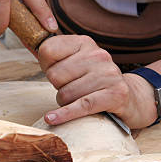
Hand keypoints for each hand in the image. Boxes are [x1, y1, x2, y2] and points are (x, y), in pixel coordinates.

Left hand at [38, 35, 156, 128]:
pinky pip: (82, 106)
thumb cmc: (95, 81)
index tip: (55, 72)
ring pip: (66, 94)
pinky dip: (65, 115)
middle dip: (59, 87)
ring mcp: (108, 75)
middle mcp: (98, 55)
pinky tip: (52, 118)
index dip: (46, 65)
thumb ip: (54, 55)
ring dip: (66, 103)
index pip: (48, 50)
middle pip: (55, 75)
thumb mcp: (78, 62)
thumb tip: (28, 42)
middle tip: (73, 89)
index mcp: (85, 43)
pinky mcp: (115, 95)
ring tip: (80, 100)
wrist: (132, 97)